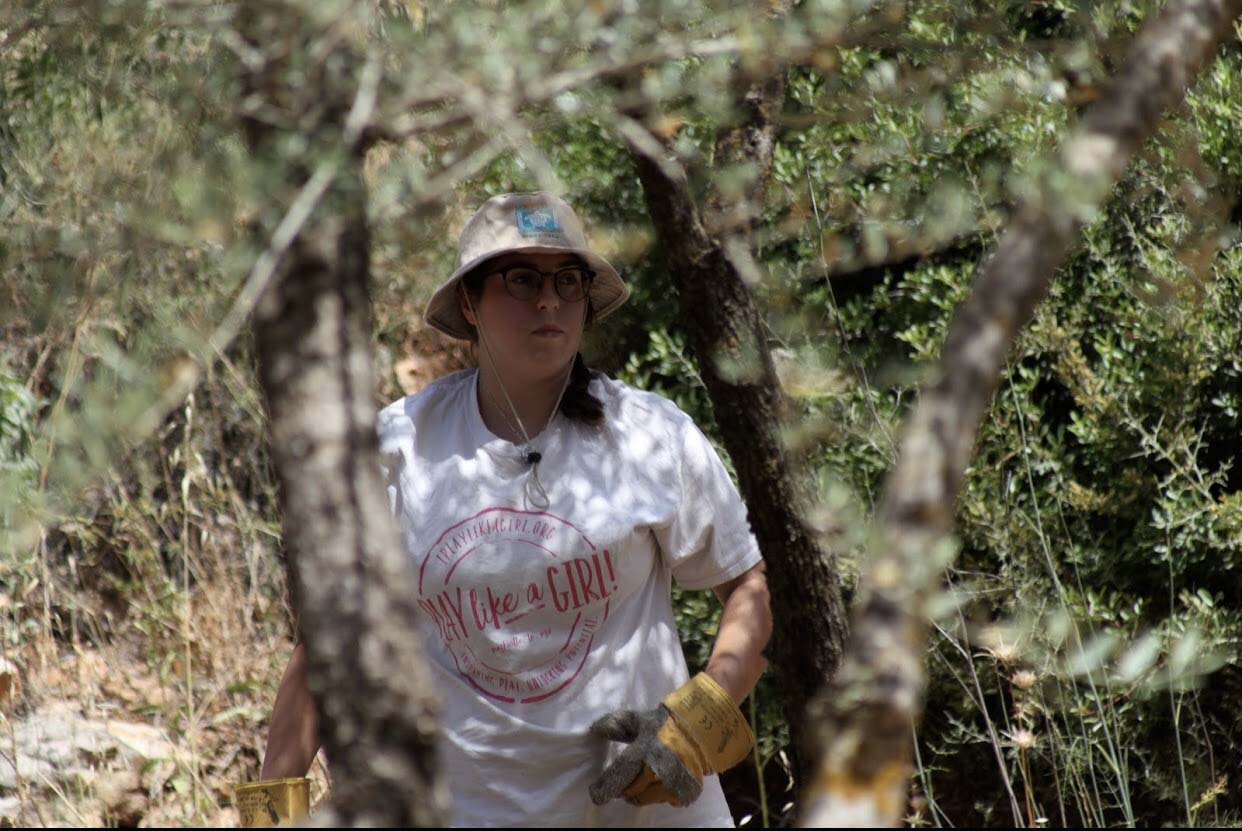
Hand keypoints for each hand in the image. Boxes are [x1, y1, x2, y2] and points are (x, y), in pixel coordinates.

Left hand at [588, 705, 705, 806]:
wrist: (703, 731)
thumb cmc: (667, 724)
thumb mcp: (641, 719)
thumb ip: (617, 724)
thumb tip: (594, 730)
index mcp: (646, 750)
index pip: (620, 773)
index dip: (605, 786)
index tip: (595, 795)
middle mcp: (659, 770)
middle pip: (631, 790)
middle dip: (622, 789)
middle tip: (620, 783)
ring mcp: (673, 784)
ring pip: (645, 798)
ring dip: (638, 792)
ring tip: (640, 780)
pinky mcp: (684, 794)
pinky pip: (661, 801)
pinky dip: (655, 794)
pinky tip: (658, 782)